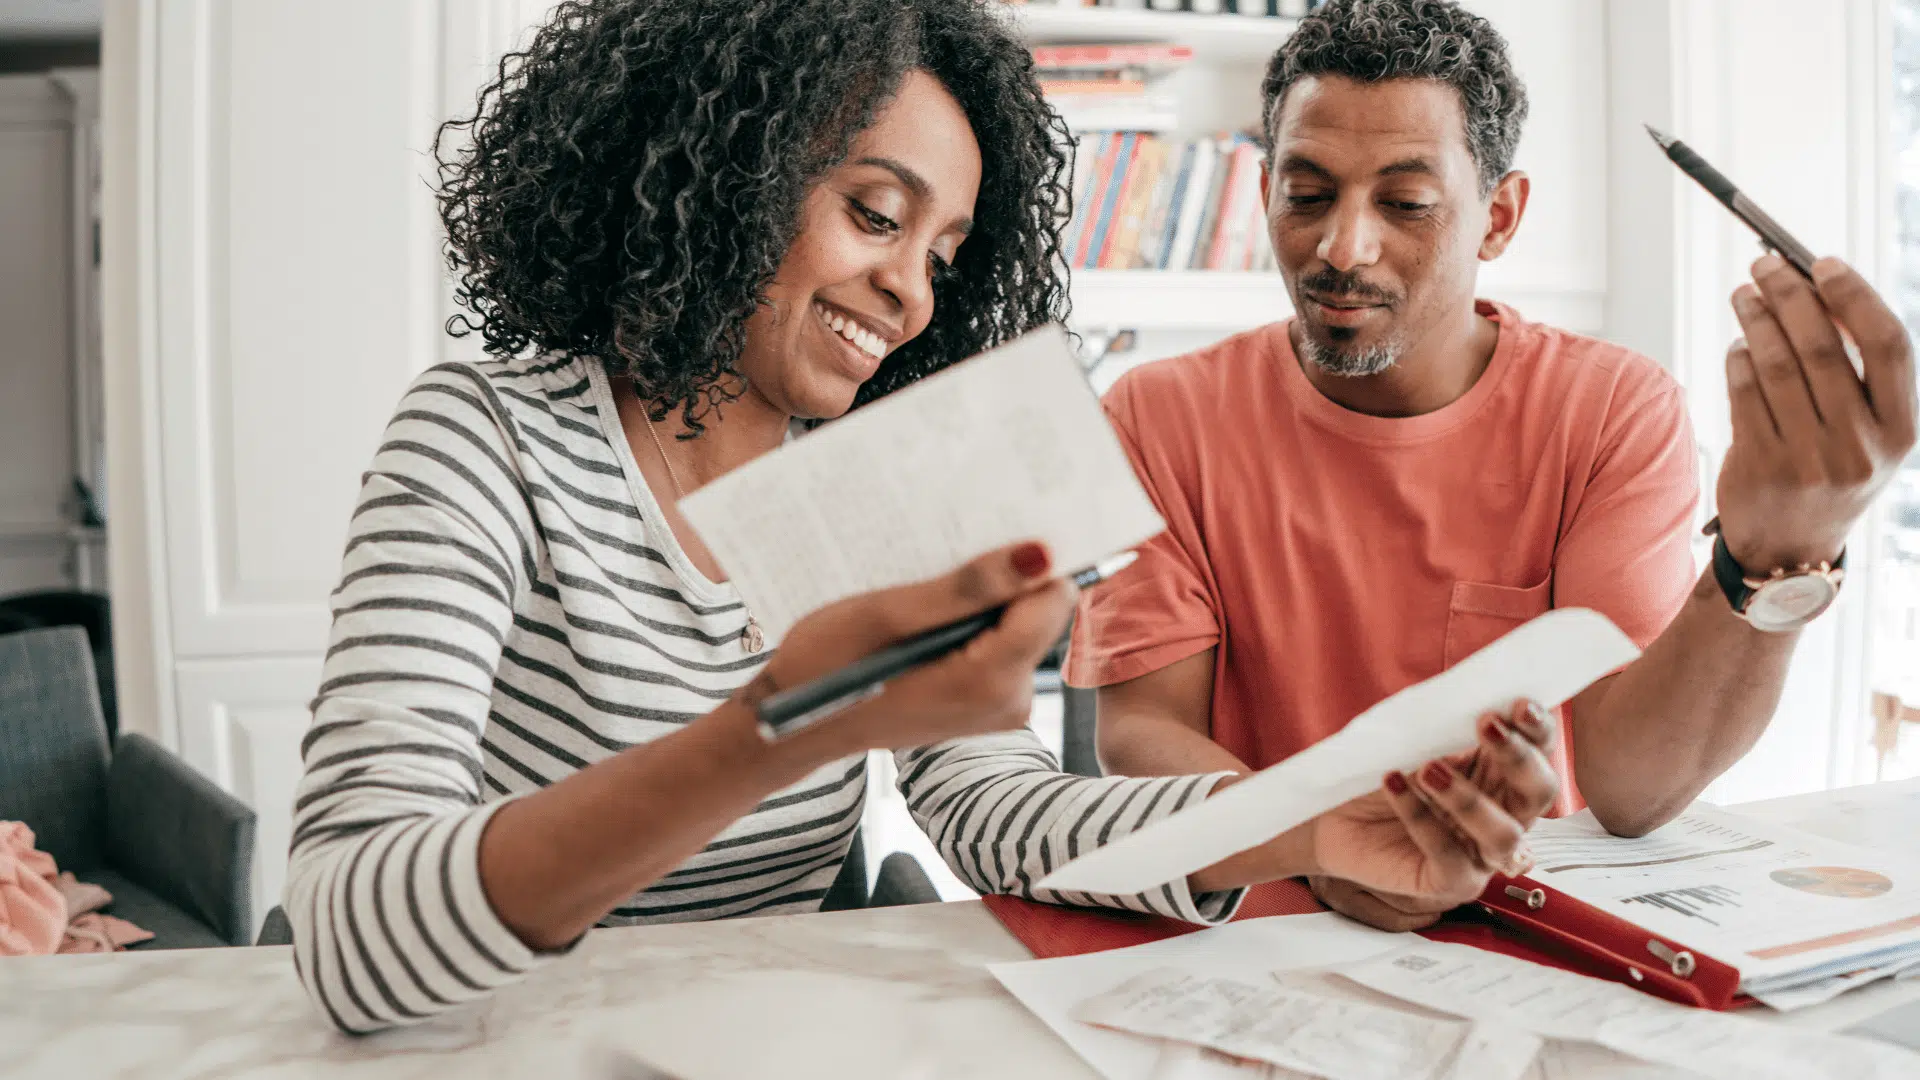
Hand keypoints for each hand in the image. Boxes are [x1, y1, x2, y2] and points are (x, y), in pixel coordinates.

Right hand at [751, 541, 1074, 756]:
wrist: (797, 722)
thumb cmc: (828, 665)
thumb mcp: (889, 614)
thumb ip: (969, 587)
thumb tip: (1039, 555)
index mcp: (990, 681)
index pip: (1051, 598)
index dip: (1030, 560)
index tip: (996, 529)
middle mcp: (1009, 701)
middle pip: (1038, 612)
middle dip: (1002, 579)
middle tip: (949, 555)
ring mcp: (999, 707)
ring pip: (1017, 626)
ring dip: (982, 599)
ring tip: (930, 585)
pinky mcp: (985, 703)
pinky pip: (998, 645)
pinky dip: (972, 622)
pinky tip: (930, 612)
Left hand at [1308, 701, 1558, 930]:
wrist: (1333, 818)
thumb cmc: (1382, 775)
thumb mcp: (1414, 743)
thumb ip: (1448, 728)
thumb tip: (1473, 699)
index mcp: (1500, 774)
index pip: (1540, 751)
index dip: (1539, 729)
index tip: (1521, 705)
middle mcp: (1502, 815)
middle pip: (1540, 792)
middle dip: (1520, 758)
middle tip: (1487, 725)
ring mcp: (1480, 853)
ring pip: (1504, 834)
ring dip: (1469, 797)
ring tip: (1427, 768)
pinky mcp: (1450, 882)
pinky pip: (1448, 856)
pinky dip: (1419, 817)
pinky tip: (1393, 783)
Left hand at [1715, 255, 1916, 571]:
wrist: (1792, 549)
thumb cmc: (1831, 469)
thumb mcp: (1866, 432)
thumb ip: (1857, 372)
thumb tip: (1816, 289)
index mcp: (1901, 430)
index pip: (1890, 344)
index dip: (1856, 296)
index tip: (1824, 262)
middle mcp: (1861, 446)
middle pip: (1823, 347)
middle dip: (1791, 295)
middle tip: (1765, 264)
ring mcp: (1809, 460)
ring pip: (1776, 365)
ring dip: (1756, 318)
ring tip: (1743, 294)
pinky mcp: (1761, 468)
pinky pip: (1744, 394)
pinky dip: (1738, 358)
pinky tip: (1739, 343)